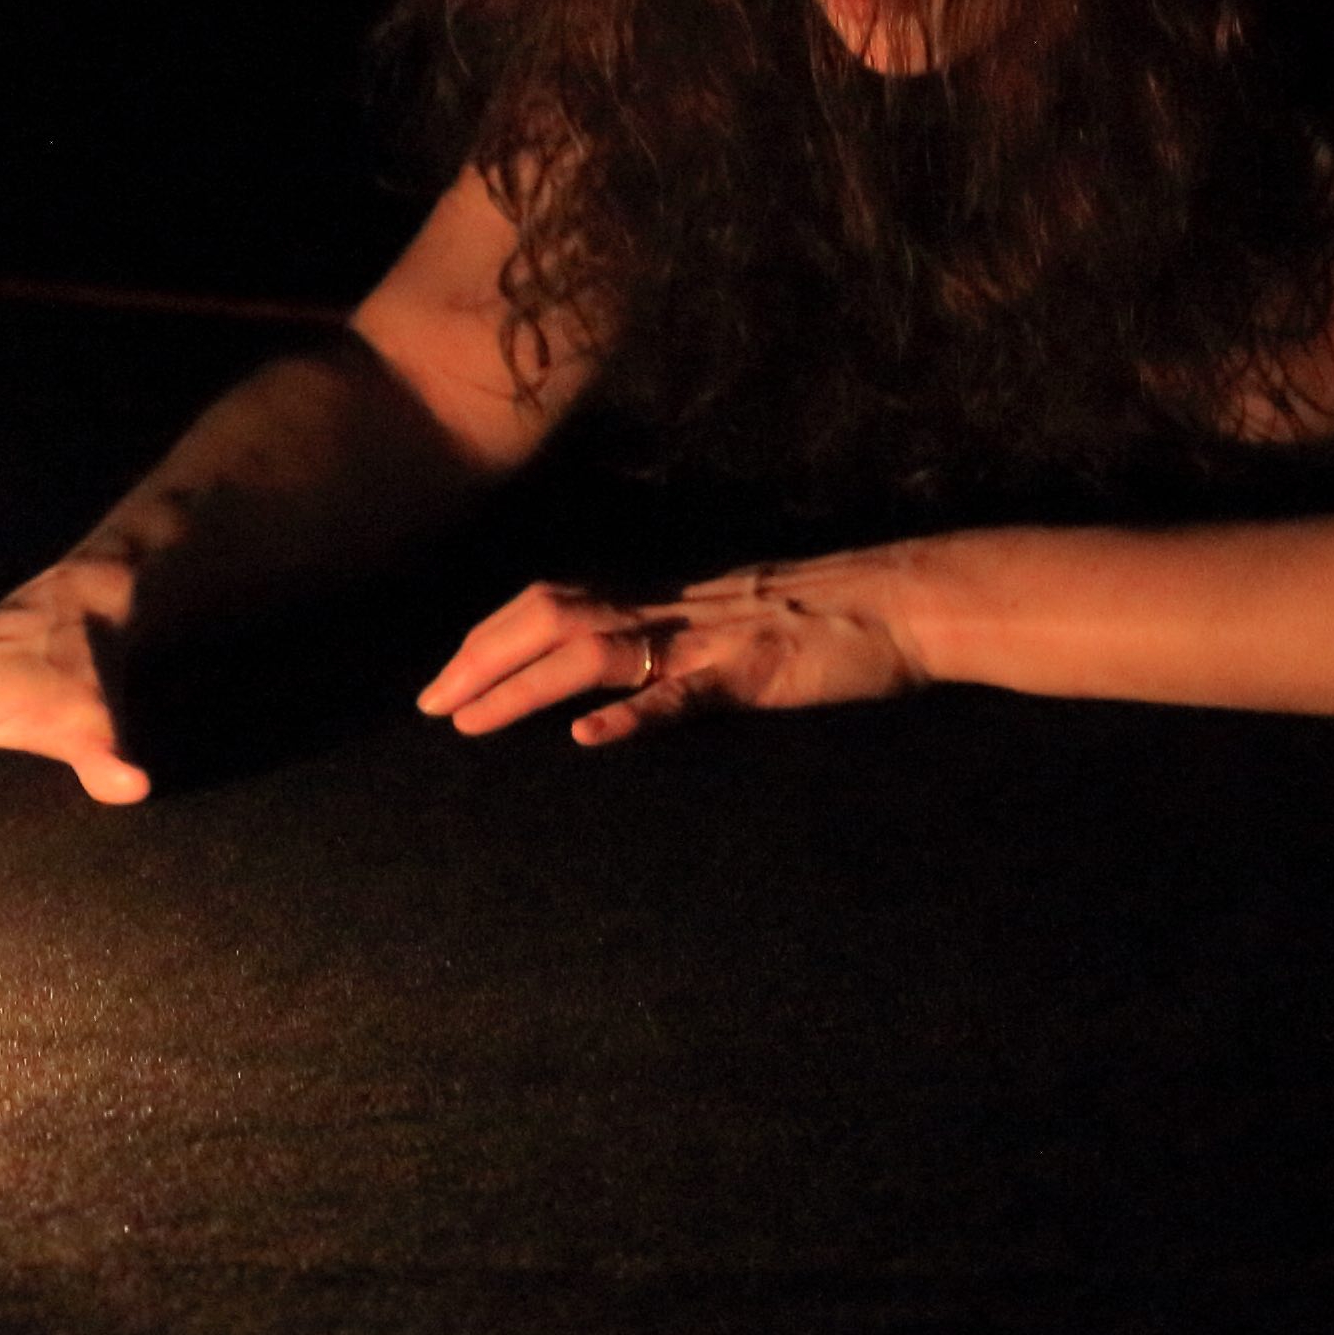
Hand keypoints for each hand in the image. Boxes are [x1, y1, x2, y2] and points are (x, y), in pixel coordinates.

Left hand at [415, 556, 931, 748]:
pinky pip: (684, 693)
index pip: (554, 602)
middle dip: (480, 659)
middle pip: (550, 615)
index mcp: (664, 597)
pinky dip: (631, 714)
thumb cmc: (826, 617)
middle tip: (428, 707)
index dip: (490, 637)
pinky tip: (587, 738)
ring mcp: (708, 638)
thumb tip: (615, 683)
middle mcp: (671, 607)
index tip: (442, 680)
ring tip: (469, 721)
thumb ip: (674, 647)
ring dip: (522, 686)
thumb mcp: (732, 624)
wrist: (905, 600)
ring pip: (595, 648)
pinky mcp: (753, 671)